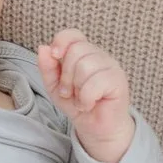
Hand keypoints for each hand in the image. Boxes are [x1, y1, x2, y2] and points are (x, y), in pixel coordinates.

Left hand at [37, 30, 133, 162]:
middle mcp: (99, 56)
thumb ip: (47, 67)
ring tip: (80, 99)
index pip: (73, 34)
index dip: (61, 41)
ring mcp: (111, 67)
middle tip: (69, 92)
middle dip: (66, 75)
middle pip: (76, 51)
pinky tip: (88, 105)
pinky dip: (86, 99)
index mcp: (84, 53)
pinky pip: (95, 84)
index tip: (55, 55)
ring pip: (85, 66)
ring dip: (77, 89)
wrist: (95, 127)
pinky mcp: (119, 81)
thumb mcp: (55, 86)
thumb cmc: (77, 104)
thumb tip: (43, 48)